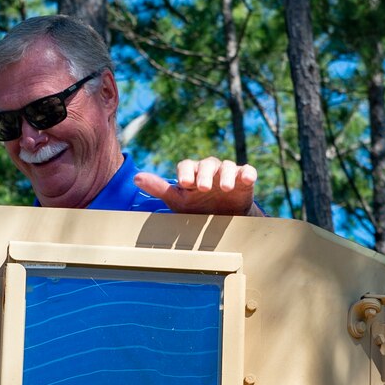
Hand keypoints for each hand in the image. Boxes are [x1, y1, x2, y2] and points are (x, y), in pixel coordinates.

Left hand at [133, 157, 263, 216]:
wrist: (222, 219)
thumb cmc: (196, 207)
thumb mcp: (177, 200)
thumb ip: (158, 188)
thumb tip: (136, 178)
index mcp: (192, 173)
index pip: (187, 165)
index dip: (185, 172)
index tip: (184, 183)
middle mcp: (210, 169)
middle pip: (207, 164)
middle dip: (205, 175)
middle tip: (204, 188)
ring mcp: (228, 173)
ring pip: (227, 166)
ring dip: (227, 175)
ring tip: (226, 187)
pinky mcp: (244, 178)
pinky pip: (247, 171)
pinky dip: (248, 173)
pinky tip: (248, 178)